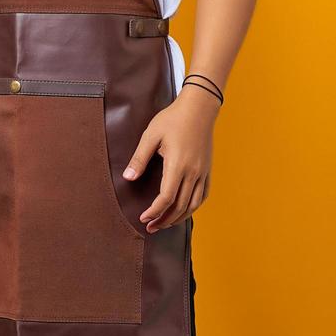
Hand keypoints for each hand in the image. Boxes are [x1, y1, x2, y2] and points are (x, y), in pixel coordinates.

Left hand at [123, 87, 218, 231]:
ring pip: (193, 205)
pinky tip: (183, 210)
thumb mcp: (151, 135)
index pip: (167, 198)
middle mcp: (193, 172)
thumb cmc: (173, 119)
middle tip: (151, 227)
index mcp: (178, 165)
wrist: (199, 108)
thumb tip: (128, 178)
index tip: (143, 218)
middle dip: (164, 220)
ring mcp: (202, 172)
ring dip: (178, 218)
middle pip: (180, 207)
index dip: (154, 212)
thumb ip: (139, 158)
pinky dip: (193, 207)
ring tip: (165, 223)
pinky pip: (203, 196)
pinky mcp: (208, 170)